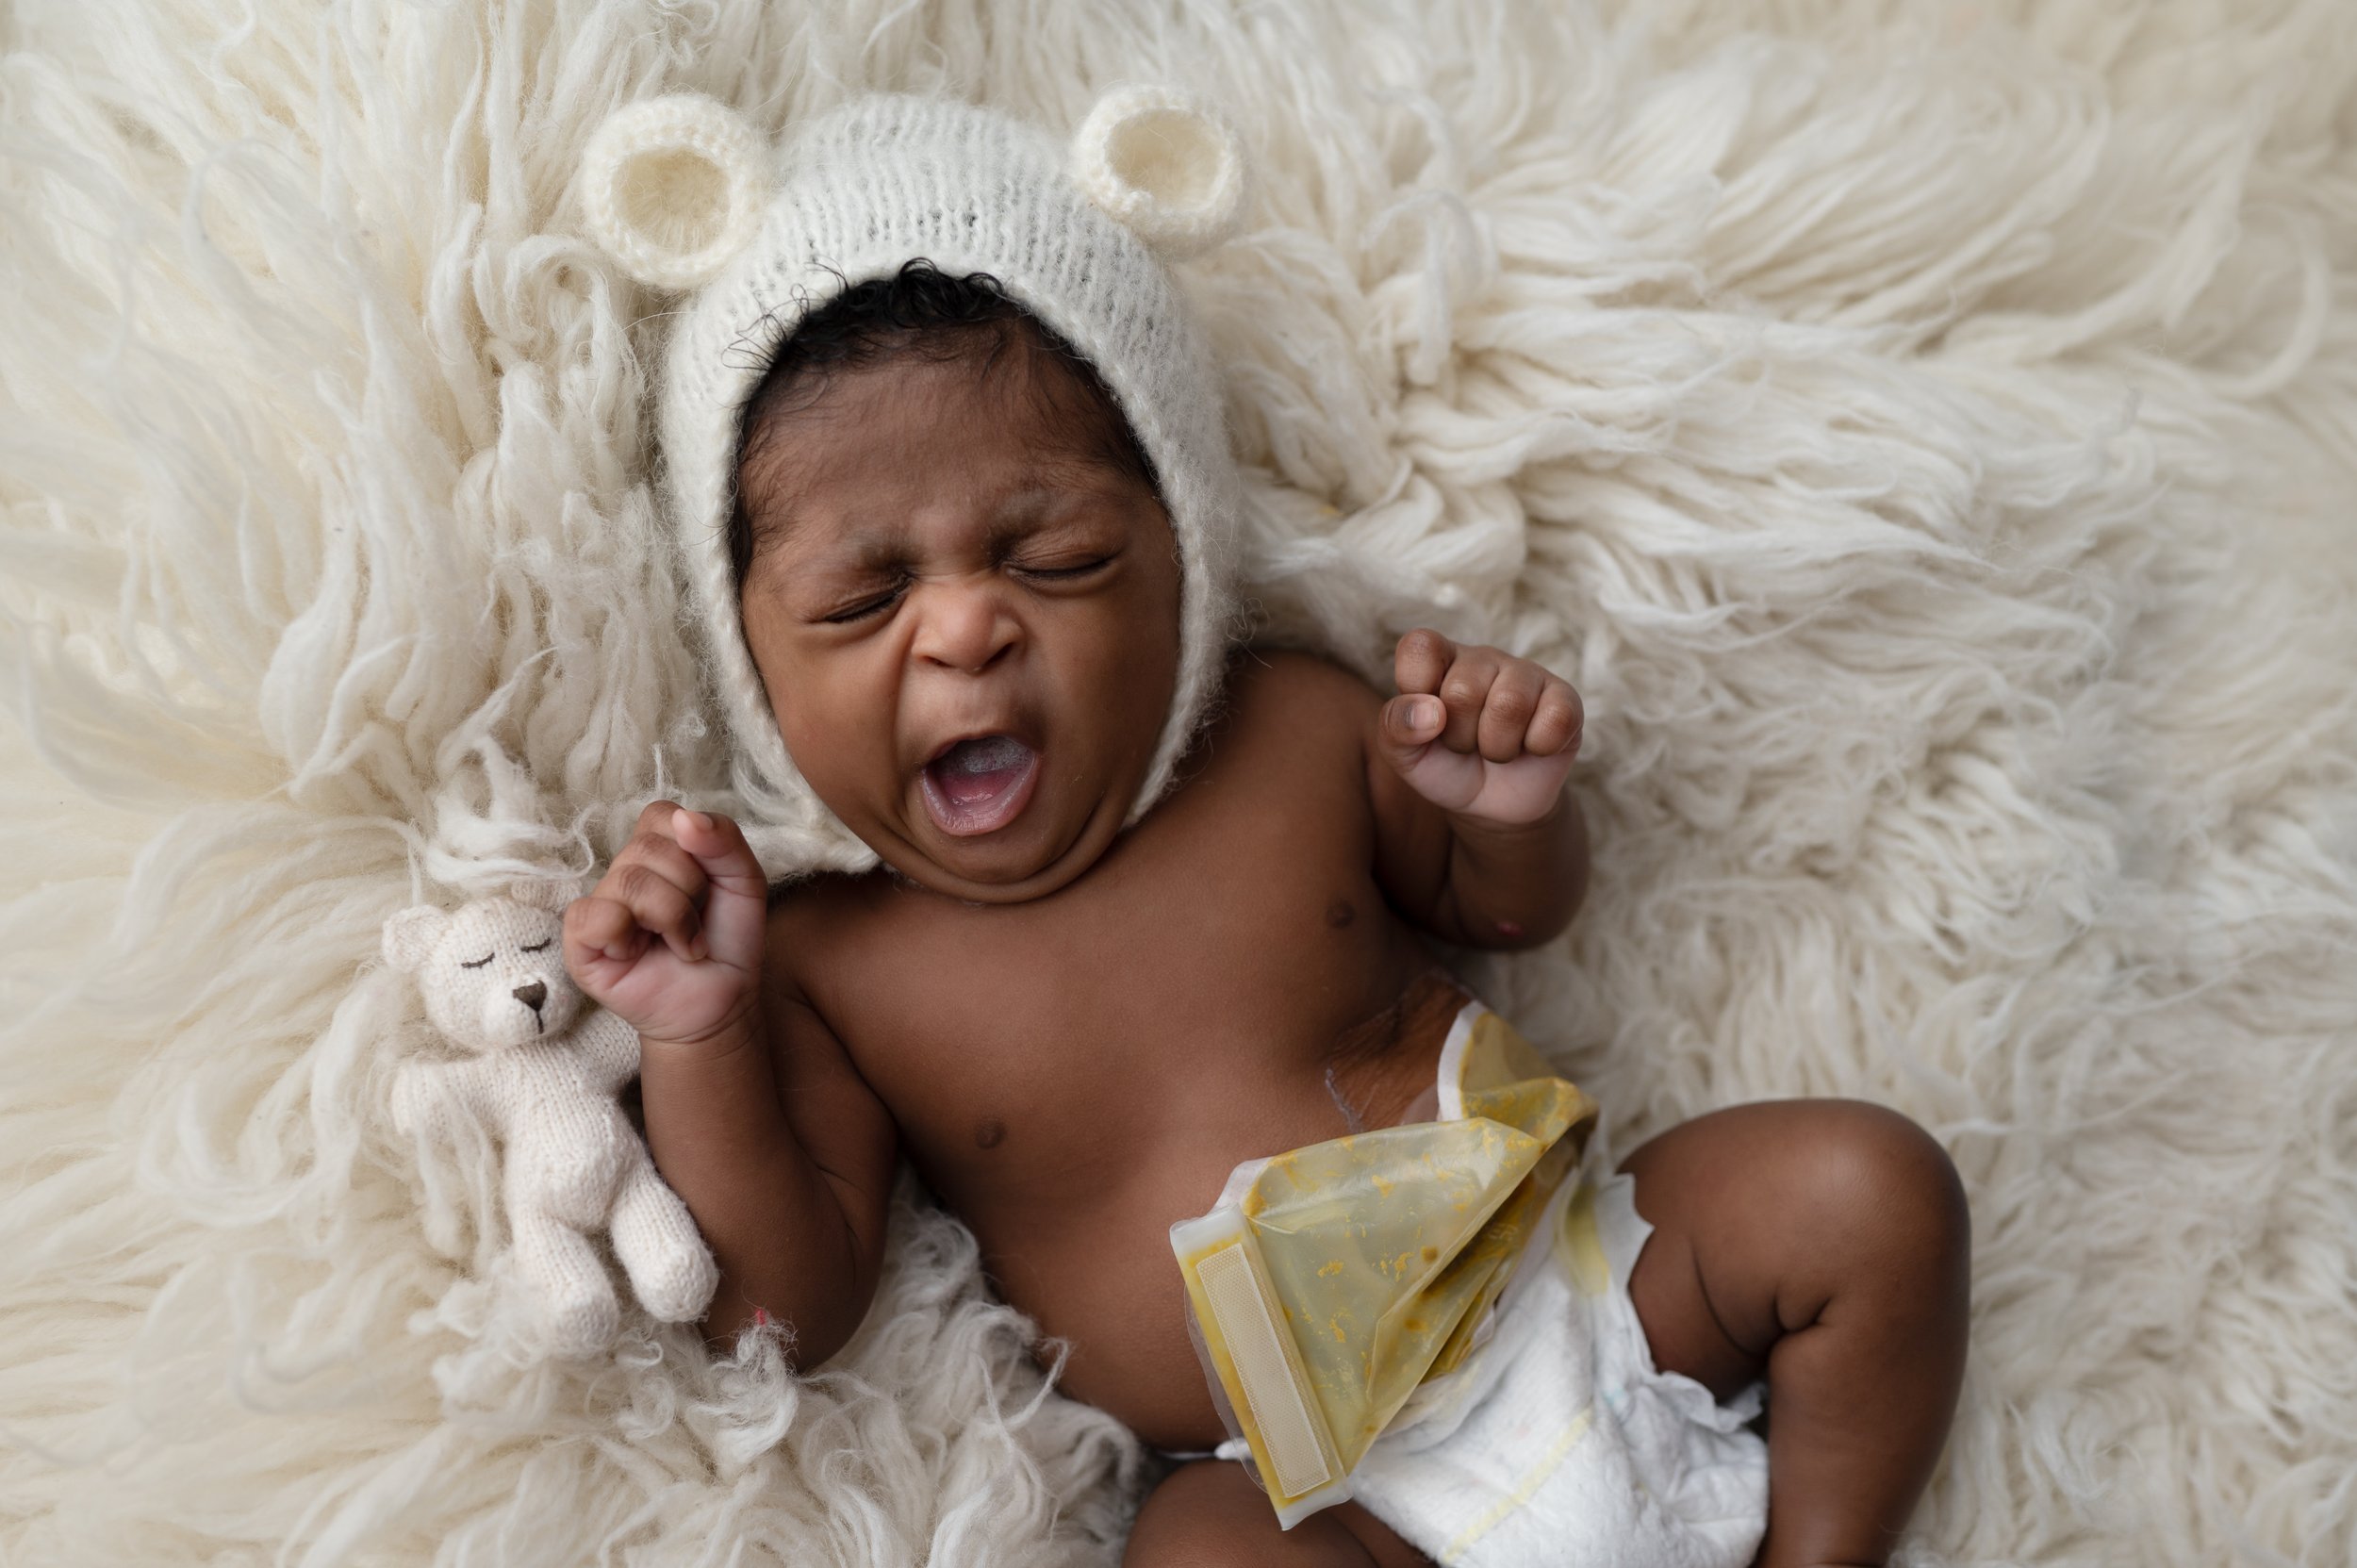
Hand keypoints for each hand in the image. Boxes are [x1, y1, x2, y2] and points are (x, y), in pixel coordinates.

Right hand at [563, 803, 767, 1053]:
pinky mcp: (581, 943)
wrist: (723, 1001)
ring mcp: (600, 906)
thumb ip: (725, 839)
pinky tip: (639, 954)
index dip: (692, 845)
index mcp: (657, 852)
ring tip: (681, 943)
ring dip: (672, 919)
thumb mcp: (744, 881)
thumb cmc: (727, 940)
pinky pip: (593, 916)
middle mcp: (624, 873)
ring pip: (628, 882)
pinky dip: (627, 936)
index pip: (660, 815)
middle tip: (697, 923)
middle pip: (647, 849)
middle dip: (689, 890)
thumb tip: (685, 818)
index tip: (708, 883)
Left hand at [1377, 630, 1582, 825]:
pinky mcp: (1565, 699)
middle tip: (1466, 745)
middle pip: (1464, 691)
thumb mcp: (1405, 755)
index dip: (1417, 686)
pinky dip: (1538, 747)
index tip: (1427, 719)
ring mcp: (1527, 675)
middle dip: (1459, 737)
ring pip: (1510, 704)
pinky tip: (1532, 748)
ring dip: (1496, 747)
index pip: (1420, 647)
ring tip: (1496, 749)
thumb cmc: (1445, 767)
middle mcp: (1483, 658)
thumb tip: (1429, 711)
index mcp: (1439, 660)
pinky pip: (1555, 718)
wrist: (1490, 804)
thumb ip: (1396, 727)